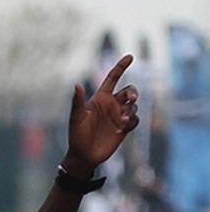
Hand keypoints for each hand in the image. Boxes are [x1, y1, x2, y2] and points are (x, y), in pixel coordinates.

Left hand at [65, 55, 139, 176]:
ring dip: (131, 110)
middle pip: (129, 91)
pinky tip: (123, 127)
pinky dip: (133, 121)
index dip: (120, 67)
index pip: (112, 78)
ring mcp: (118, 116)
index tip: (130, 56)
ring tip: (122, 121)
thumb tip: (76, 84)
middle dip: (132, 91)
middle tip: (129, 98)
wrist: (84, 156)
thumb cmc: (77, 135)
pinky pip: (135, 119)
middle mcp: (111, 105)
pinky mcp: (124, 128)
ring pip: (134, 105)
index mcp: (100, 98)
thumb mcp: (76, 118)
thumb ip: (77, 102)